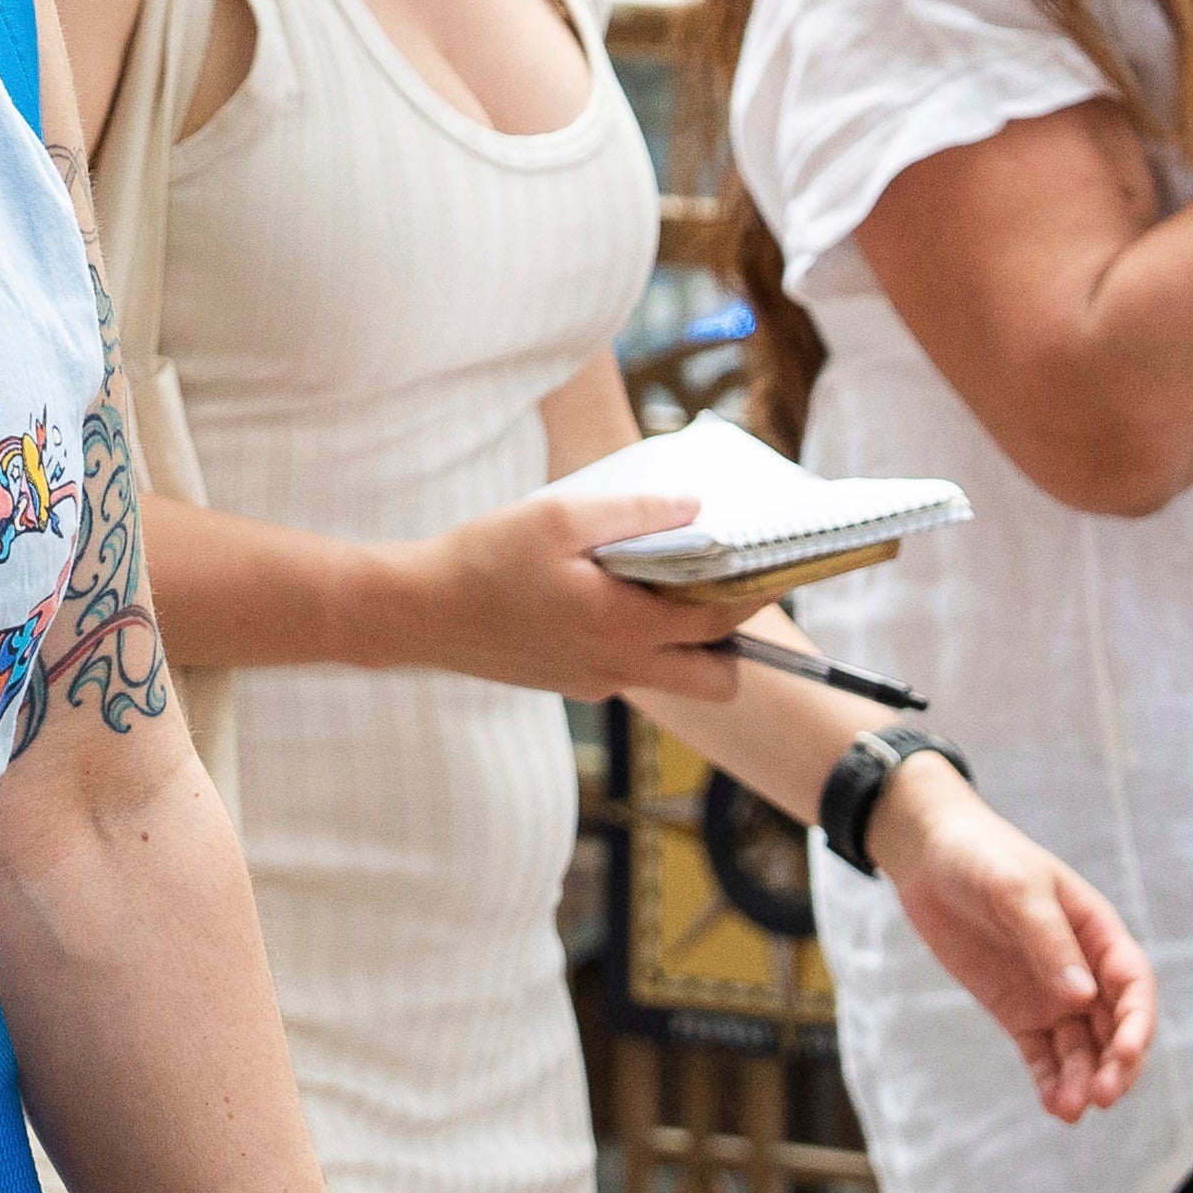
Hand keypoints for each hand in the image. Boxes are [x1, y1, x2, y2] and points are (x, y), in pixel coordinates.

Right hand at [408, 478, 767, 701]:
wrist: (417, 613)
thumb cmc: (484, 559)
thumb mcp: (559, 516)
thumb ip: (635, 512)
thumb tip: (695, 508)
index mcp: (624, 627)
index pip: (720, 623)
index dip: (755, 593)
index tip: (775, 565)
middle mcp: (620, 667)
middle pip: (717, 680)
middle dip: (734, 639)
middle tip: (721, 587)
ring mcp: (596, 683)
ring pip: (674, 677)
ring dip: (686, 641)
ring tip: (665, 584)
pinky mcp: (572, 684)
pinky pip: (630, 668)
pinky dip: (639, 638)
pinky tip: (606, 593)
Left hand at [882, 766, 1157, 1123]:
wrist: (930, 855)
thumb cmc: (983, 857)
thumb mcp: (1016, 890)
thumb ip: (1049, 941)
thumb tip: (1083, 998)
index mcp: (1097, 933)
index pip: (1132, 986)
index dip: (1137, 1024)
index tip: (1125, 1055)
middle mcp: (1083, 970)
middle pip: (1114, 1028)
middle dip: (1115, 1065)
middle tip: (1101, 1096)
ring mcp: (1051, 995)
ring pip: (1081, 1049)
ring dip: (1082, 1080)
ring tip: (1070, 1110)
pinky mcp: (1018, 1013)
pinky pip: (1043, 1055)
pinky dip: (1051, 1081)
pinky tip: (1054, 1106)